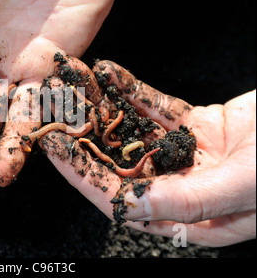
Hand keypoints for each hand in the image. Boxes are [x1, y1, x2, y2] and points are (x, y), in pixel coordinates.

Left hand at [37, 57, 255, 246]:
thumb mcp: (242, 187)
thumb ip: (185, 201)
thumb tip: (128, 207)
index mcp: (187, 217)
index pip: (120, 198)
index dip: (84, 174)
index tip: (55, 150)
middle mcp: (179, 187)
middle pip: (118, 162)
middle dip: (84, 136)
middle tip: (53, 112)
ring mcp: (184, 155)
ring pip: (132, 130)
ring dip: (103, 107)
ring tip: (73, 85)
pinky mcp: (194, 126)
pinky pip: (155, 106)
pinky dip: (133, 90)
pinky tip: (108, 72)